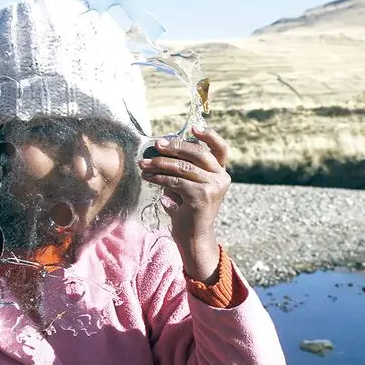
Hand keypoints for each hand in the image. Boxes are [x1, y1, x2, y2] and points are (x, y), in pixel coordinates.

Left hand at [139, 126, 231, 283]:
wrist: (193, 237)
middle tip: (156, 145)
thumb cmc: (188, 210)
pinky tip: (148, 178)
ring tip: (143, 164)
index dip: (209, 135)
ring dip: (160, 164)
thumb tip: (163, 147)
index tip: (193, 127)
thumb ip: (185, 167)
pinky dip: (158, 178)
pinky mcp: (201, 196)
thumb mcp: (189, 184)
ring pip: (182, 167)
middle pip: (198, 153)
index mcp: (221, 173)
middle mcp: (221, 178)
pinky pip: (175, 181)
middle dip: (175, 147)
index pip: (221, 148)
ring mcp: (213, 187)